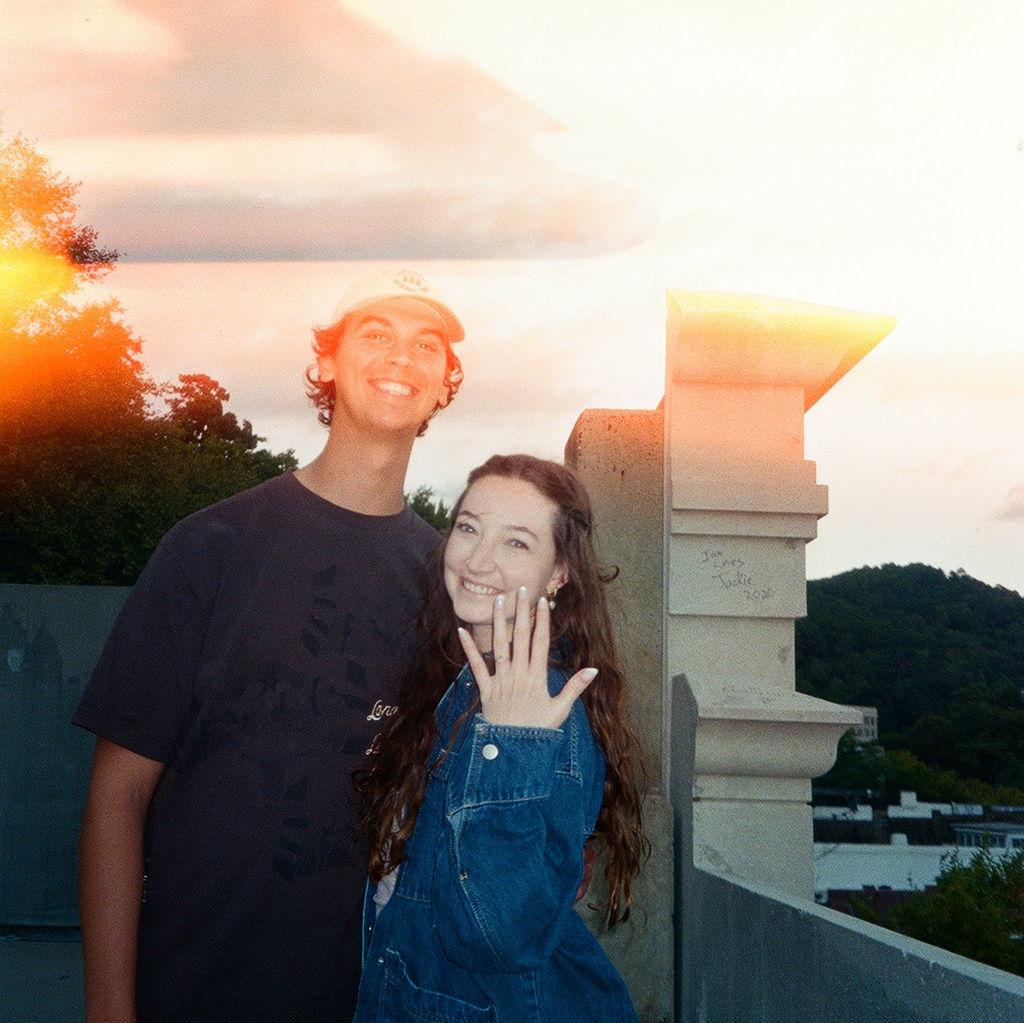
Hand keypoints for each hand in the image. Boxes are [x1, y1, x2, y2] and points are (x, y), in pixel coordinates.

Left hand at [457, 586, 596, 729]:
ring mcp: (501, 680)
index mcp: (537, 676)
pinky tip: (462, 631)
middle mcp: (519, 673)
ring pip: (499, 646)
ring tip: (498, 599)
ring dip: (498, 622)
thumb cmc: (539, 729)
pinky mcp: (486, 688)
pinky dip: (469, 649)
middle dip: (521, 612)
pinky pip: (476, 666)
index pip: (540, 641)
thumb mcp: (561, 709)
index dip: (541, 620)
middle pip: (520, 637)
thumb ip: (575, 687)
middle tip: (521, 589)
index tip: (542, 601)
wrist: (515, 749)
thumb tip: (593, 670)